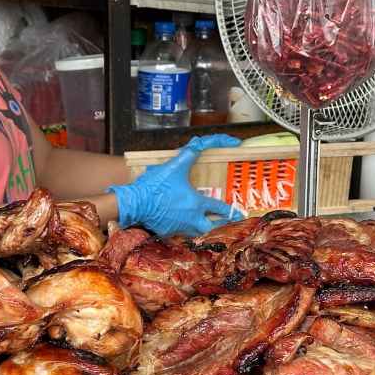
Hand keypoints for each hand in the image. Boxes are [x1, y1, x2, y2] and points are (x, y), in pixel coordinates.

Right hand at [108, 134, 243, 236]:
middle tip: (222, 221)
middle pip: (211, 226)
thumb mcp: (174, 165)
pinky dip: (182, 229)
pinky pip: (179, 233)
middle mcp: (191, 219)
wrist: (135, 203)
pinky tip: (179, 222)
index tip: (239, 214)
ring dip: (201, 227)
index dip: (231, 211)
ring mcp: (179, 228)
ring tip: (201, 221)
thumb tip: (199, 141)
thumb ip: (189, 153)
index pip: (220, 209)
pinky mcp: (166, 232)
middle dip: (218, 224)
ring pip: (196, 232)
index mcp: (197, 204)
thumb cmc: (155, 186)